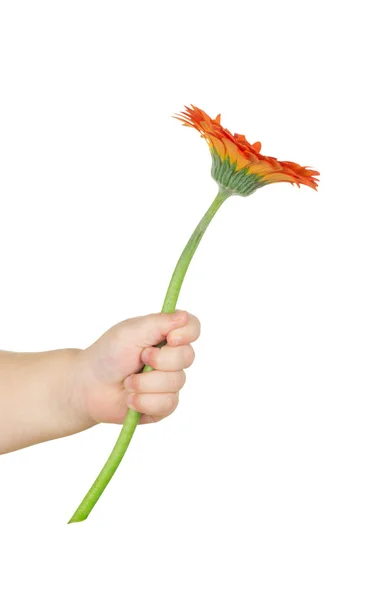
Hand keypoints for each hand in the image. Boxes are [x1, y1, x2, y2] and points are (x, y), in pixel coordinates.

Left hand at [71, 310, 199, 425]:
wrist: (88, 387)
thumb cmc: (108, 355)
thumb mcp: (130, 332)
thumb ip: (159, 323)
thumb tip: (185, 316)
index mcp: (165, 335)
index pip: (192, 328)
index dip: (187, 334)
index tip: (170, 339)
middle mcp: (172, 358)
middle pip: (187, 357)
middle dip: (159, 360)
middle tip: (139, 359)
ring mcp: (170, 382)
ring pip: (176, 382)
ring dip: (145, 383)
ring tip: (127, 382)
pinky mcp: (164, 405)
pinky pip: (167, 404)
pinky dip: (144, 401)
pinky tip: (130, 399)